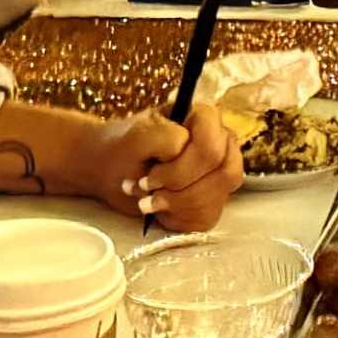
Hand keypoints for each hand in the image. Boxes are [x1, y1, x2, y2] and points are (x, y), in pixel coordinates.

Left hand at [78, 106, 246, 230]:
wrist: (113, 169)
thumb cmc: (124, 149)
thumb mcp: (136, 137)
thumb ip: (164, 136)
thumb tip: (186, 151)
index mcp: (204, 119)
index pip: (214, 147)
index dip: (183, 168)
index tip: (151, 177)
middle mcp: (220, 143)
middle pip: (224, 173)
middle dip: (180, 189)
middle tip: (148, 188)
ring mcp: (218, 171)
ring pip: (218, 198)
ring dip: (177, 205)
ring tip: (147, 201)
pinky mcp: (213, 198)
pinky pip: (209, 215)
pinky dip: (178, 218)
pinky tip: (159, 209)